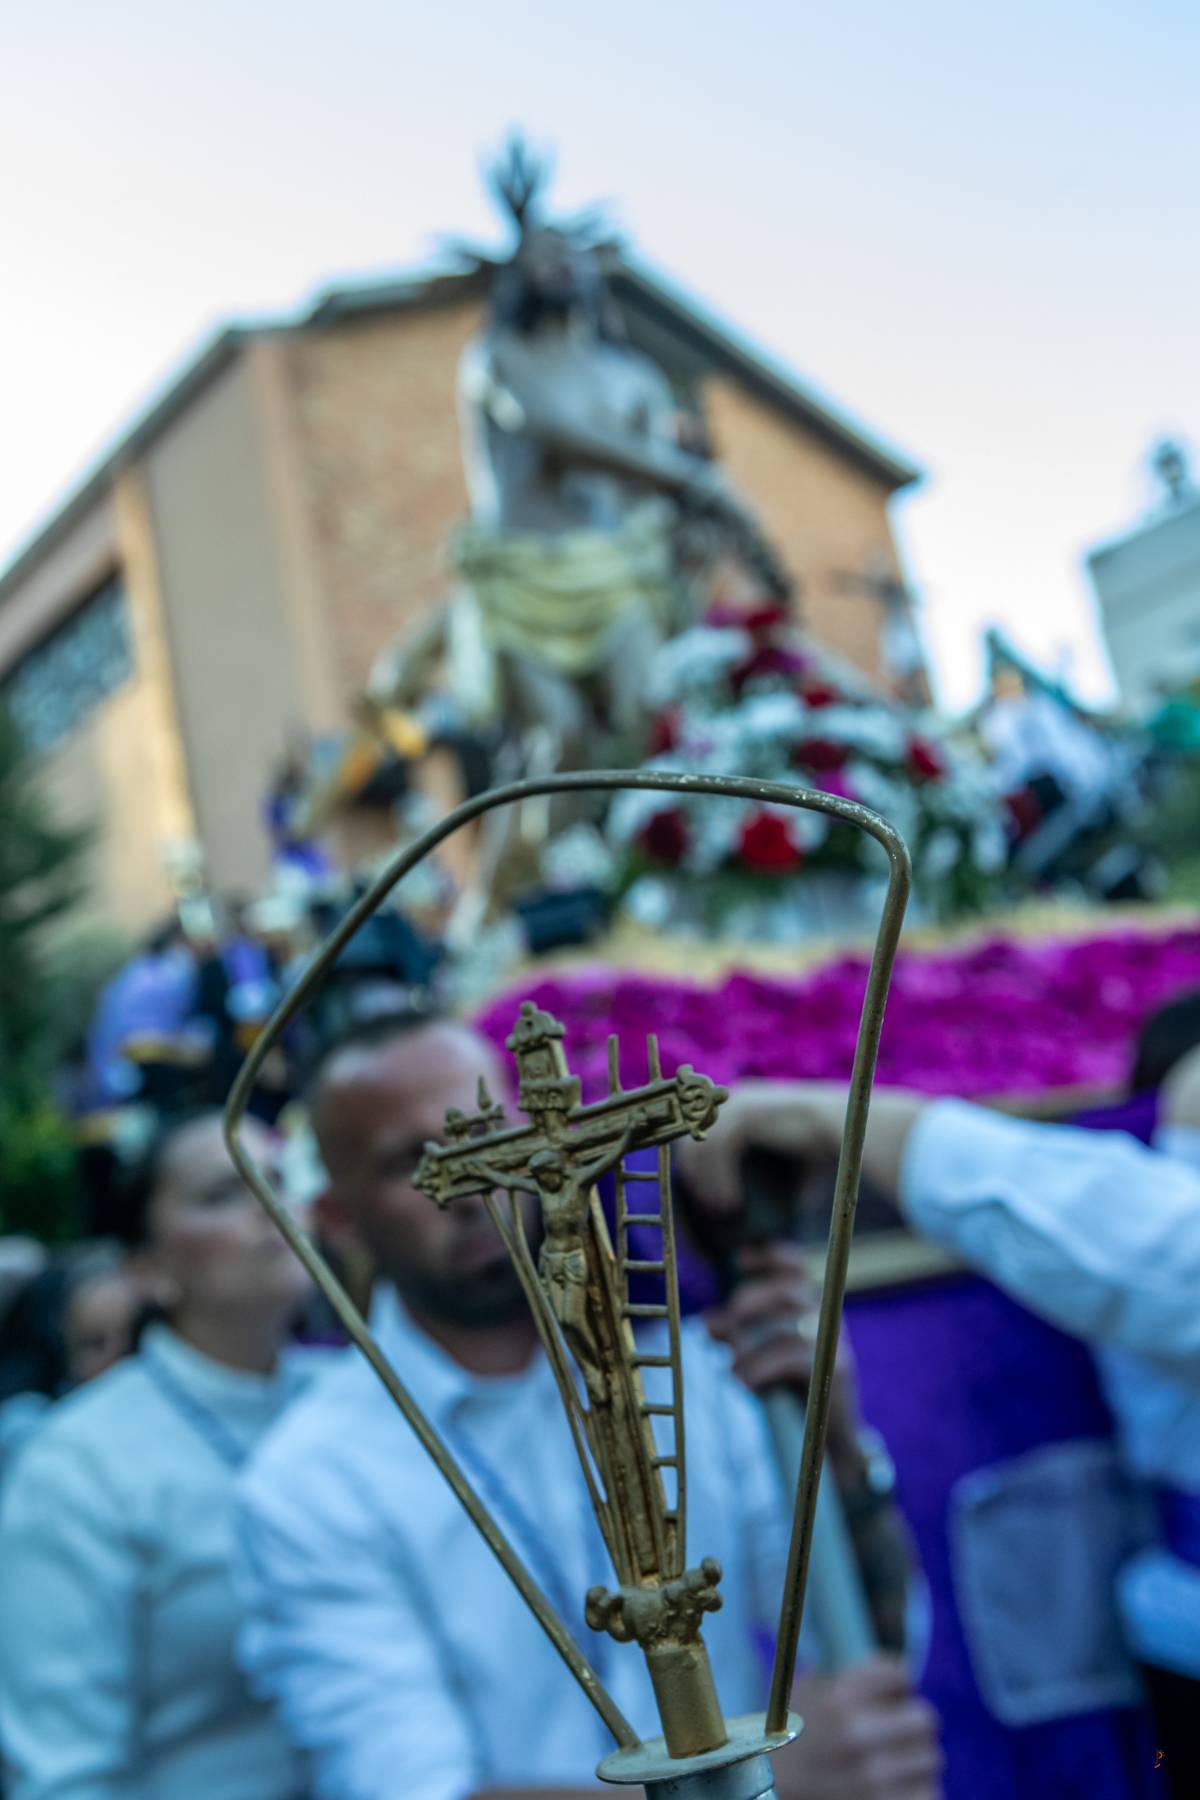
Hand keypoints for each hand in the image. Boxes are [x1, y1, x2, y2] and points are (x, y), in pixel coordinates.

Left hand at [675, 1082, 845, 1218]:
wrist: (845, 1131)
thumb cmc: (821, 1151)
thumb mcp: (785, 1167)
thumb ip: (764, 1182)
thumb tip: (756, 1215)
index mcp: (736, 1108)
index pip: (700, 1141)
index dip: (697, 1175)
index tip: (703, 1206)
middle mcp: (732, 1101)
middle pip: (694, 1145)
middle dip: (696, 1182)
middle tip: (709, 1215)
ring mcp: (737, 1104)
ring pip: (703, 1150)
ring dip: (706, 1186)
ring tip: (721, 1215)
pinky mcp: (747, 1115)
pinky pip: (720, 1151)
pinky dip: (720, 1180)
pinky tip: (731, 1204)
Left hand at [704, 1242, 861, 1468]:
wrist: (828, 1435)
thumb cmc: (793, 1387)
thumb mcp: (763, 1354)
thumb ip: (739, 1335)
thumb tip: (708, 1321)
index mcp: (811, 1304)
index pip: (798, 1266)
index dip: (772, 1255)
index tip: (741, 1258)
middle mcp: (826, 1317)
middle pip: (791, 1290)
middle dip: (754, 1297)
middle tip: (730, 1315)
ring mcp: (834, 1344)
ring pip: (787, 1332)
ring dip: (751, 1350)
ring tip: (729, 1370)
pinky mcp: (836, 1372)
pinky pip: (793, 1361)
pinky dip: (761, 1369)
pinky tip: (742, 1382)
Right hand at [776, 1657, 942, 1799]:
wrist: (766, 1790)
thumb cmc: (789, 1739)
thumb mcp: (808, 1693)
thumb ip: (851, 1680)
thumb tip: (901, 1675)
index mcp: (840, 1697)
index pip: (901, 1673)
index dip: (897, 1685)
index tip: (891, 1696)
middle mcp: (859, 1735)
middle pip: (925, 1718)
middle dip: (912, 1724)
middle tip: (897, 1733)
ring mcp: (874, 1778)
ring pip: (931, 1759)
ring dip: (914, 1761)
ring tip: (893, 1764)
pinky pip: (929, 1794)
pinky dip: (916, 1791)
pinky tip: (896, 1788)